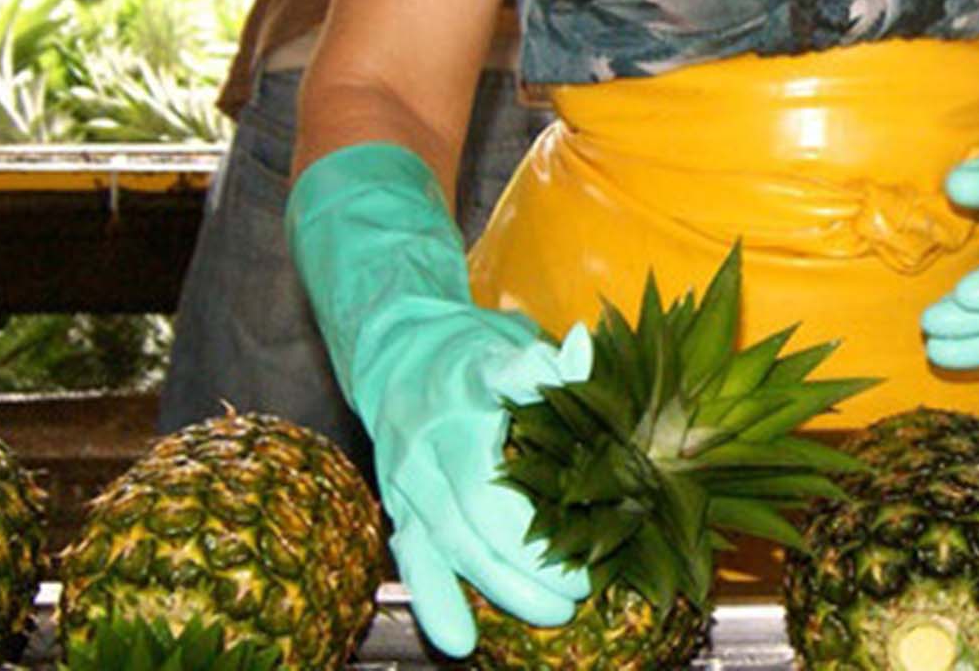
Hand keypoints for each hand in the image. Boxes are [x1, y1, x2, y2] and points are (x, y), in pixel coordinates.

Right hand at [358, 307, 593, 654]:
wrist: (395, 352)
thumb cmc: (470, 352)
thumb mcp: (508, 338)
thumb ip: (547, 358)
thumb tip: (583, 352)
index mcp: (470, 377)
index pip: (501, 379)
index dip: (531, 391)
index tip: (560, 407)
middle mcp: (434, 431)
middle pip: (482, 500)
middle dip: (535, 549)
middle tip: (583, 582)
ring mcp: (410, 472)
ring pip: (453, 540)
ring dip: (503, 584)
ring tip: (553, 612)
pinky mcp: (399, 503)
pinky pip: (414, 558)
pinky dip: (435, 601)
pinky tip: (460, 640)